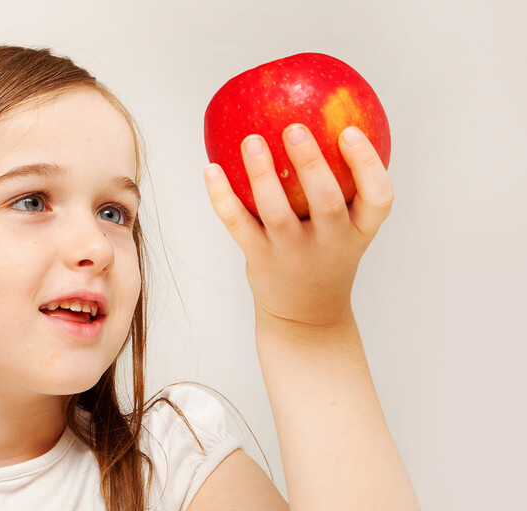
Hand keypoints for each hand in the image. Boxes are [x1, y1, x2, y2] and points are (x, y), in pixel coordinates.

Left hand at [203, 124, 394, 328]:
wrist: (307, 314)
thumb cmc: (327, 253)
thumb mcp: (349, 226)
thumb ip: (345, 184)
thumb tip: (321, 115)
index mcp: (359, 230)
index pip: (378, 198)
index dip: (367, 164)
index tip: (350, 132)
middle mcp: (330, 242)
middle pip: (325, 201)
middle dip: (311, 164)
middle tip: (294, 128)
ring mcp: (293, 253)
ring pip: (277, 212)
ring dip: (262, 175)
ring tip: (251, 140)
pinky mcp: (260, 258)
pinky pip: (237, 224)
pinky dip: (221, 196)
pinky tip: (211, 168)